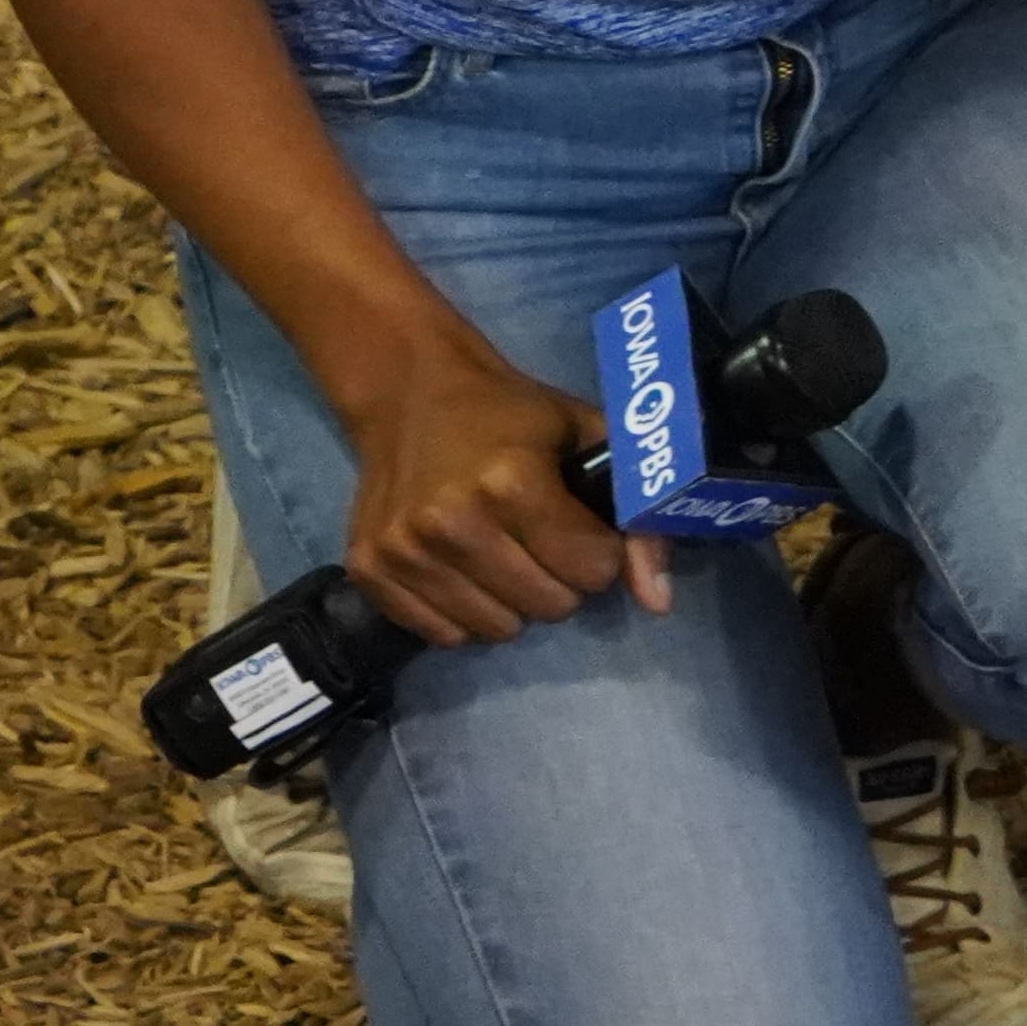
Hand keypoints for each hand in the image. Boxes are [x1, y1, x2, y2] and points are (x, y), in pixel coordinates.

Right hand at [328, 336, 664, 647]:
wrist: (409, 391)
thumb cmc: (509, 413)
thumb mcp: (587, 437)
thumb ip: (635, 516)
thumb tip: (658, 603)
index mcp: (511, 483)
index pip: (590, 569)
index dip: (599, 551)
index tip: (582, 527)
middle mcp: (451, 524)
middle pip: (548, 605)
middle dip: (561, 578)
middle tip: (543, 540)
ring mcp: (404, 552)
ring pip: (497, 629)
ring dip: (514, 601)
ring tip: (504, 553)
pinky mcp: (368, 571)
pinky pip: (443, 634)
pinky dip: (464, 612)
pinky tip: (463, 568)